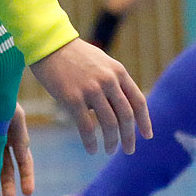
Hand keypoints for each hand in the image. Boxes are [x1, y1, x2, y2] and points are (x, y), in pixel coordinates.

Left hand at [0, 103, 34, 195]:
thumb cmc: (0, 98)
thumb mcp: (15, 115)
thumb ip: (20, 136)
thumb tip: (25, 155)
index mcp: (14, 136)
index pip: (24, 160)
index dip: (26, 176)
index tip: (28, 193)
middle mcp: (0, 142)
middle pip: (6, 168)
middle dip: (9, 184)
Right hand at [29, 38, 152, 154]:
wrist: (49, 44)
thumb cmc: (74, 55)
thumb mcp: (102, 62)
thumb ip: (113, 81)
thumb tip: (119, 108)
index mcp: (118, 72)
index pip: (138, 101)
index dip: (144, 121)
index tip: (147, 136)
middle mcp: (108, 81)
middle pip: (126, 116)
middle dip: (129, 137)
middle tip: (129, 150)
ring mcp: (91, 90)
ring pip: (109, 124)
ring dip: (112, 142)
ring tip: (110, 150)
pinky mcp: (72, 98)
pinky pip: (87, 127)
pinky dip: (91, 142)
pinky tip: (91, 150)